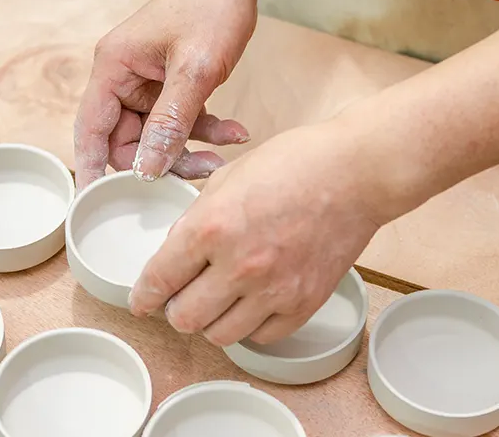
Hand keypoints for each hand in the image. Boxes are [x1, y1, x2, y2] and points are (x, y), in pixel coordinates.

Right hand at [74, 0, 257, 188]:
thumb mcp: (193, 70)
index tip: (96, 207)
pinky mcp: (171, 87)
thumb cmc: (209, 8)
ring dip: (191, 149)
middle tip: (201, 173)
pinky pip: (180, 123)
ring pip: (158, 137)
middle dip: (162, 162)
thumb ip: (170, 122)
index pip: (92, 131)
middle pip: (128, 141)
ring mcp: (148, 84)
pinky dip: (205, 131)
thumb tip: (145, 170)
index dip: (92, 170)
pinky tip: (234, 132)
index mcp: (112, 70)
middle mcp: (123, 79)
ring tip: (225, 154)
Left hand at [128, 115, 425, 345]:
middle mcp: (238, 266)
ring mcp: (274, 290)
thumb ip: (198, 216)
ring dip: (212, 320)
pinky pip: (262, 336)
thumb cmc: (297, 163)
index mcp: (211, 228)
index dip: (143, 296)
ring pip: (220, 335)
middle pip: (184, 319)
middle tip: (182, 296)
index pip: (158, 280)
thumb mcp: (229, 176)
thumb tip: (178, 249)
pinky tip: (252, 303)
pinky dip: (251, 325)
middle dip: (175, 309)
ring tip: (219, 300)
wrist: (356, 173)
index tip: (142, 301)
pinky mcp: (304, 304)